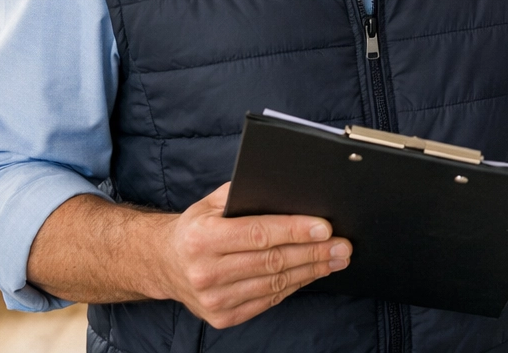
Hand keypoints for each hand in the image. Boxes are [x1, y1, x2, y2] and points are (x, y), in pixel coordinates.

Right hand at [155, 183, 351, 329]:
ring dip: (310, 271)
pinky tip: (311, 273)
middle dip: (313, 253)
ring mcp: (214, 300)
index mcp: (203, 238)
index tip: (325, 227)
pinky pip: (267, 301)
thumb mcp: (211, 201)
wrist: (164, 263)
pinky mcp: (222, 318)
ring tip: (336, 259)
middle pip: (272, 261)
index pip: (258, 233)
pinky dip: (293, 286)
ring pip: (274, 284)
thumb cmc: (197, 225)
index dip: (295, 231)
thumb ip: (245, 193)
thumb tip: (289, 190)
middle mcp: (206, 272)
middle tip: (343, 245)